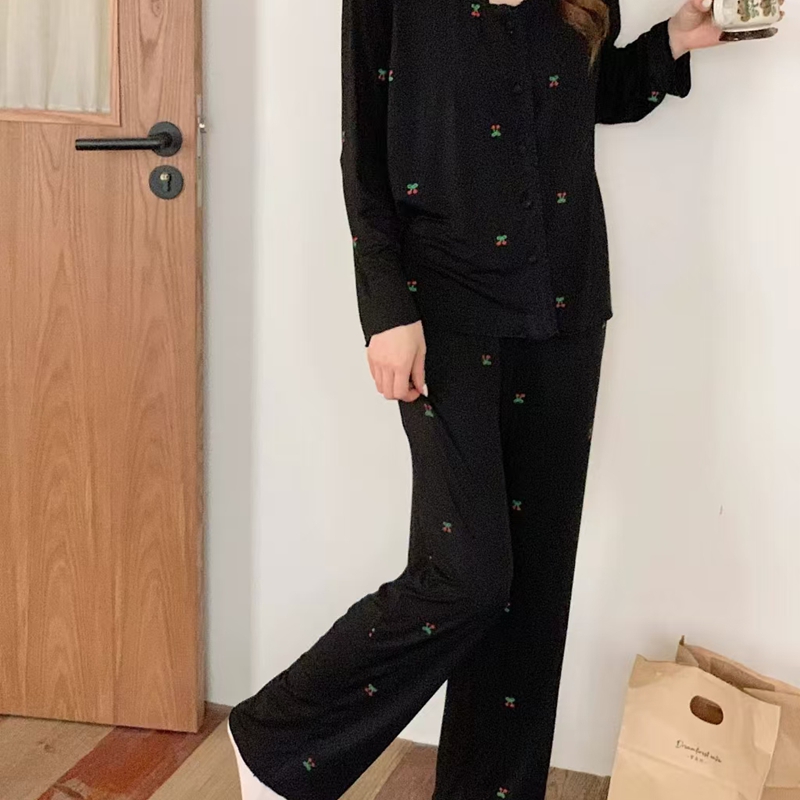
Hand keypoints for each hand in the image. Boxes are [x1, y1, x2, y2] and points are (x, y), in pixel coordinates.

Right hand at [367, 321, 427, 401]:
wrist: (392, 312)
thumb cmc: (407, 327)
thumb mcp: (420, 350)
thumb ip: (419, 373)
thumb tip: (420, 387)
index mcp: (400, 365)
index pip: (400, 393)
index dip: (409, 396)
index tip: (415, 391)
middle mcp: (385, 366)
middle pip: (388, 393)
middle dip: (399, 393)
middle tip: (408, 385)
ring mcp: (376, 362)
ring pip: (379, 386)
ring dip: (390, 386)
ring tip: (399, 376)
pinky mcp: (370, 357)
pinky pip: (374, 375)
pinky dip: (382, 378)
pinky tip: (391, 370)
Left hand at [669, 0, 785, 57]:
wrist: (681, 36)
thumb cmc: (687, 16)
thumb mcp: (692, 4)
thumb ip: (698, 1)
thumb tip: (705, 0)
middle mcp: (733, 4)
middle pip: (753, 0)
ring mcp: (735, 17)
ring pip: (755, 12)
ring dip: (768, 9)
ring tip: (776, 8)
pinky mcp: (734, 31)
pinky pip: (749, 29)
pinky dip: (760, 26)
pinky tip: (771, 22)